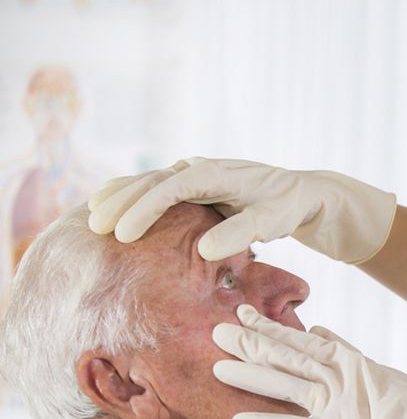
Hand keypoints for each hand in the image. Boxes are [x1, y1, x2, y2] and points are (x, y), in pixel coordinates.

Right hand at [87, 158, 396, 262]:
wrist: (303, 194)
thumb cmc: (289, 207)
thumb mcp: (272, 221)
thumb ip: (241, 233)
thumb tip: (204, 250)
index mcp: (218, 173)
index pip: (173, 187)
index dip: (145, 209)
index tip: (124, 234)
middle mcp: (202, 168)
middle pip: (153, 181)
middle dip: (122, 202)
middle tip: (95, 226)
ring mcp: (197, 174)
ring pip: (150, 181)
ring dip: (121, 196)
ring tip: (92, 215)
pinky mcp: (195, 186)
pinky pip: (157, 188)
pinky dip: (133, 196)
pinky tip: (112, 208)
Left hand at [211, 305, 406, 418]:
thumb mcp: (375, 368)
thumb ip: (343, 350)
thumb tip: (318, 327)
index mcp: (347, 358)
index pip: (300, 338)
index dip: (269, 327)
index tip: (242, 313)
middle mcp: (339, 376)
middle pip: (287, 356)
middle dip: (250, 343)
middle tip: (217, 331)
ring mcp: (337, 403)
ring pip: (287, 384)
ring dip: (251, 375)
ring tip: (218, 367)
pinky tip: (238, 418)